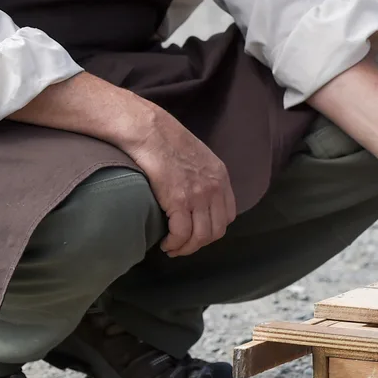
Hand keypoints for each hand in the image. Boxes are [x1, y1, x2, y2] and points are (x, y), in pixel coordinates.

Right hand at [127, 111, 237, 256]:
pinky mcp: (179, 200)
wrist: (149, 129)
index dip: (212, 229)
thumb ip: (203, 176)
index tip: (196, 232)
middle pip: (217, 231)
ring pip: (200, 237)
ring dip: (186, 248)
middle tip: (183, 245)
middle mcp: (215, 188)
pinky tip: (165, 243)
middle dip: (199, 243)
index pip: (227, 216)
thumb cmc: (165, 140)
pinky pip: (182, 234)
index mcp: (221, 177)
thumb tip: (196, 195)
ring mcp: (199, 195)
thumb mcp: (198, 156)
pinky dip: (174, 244)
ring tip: (172, 248)